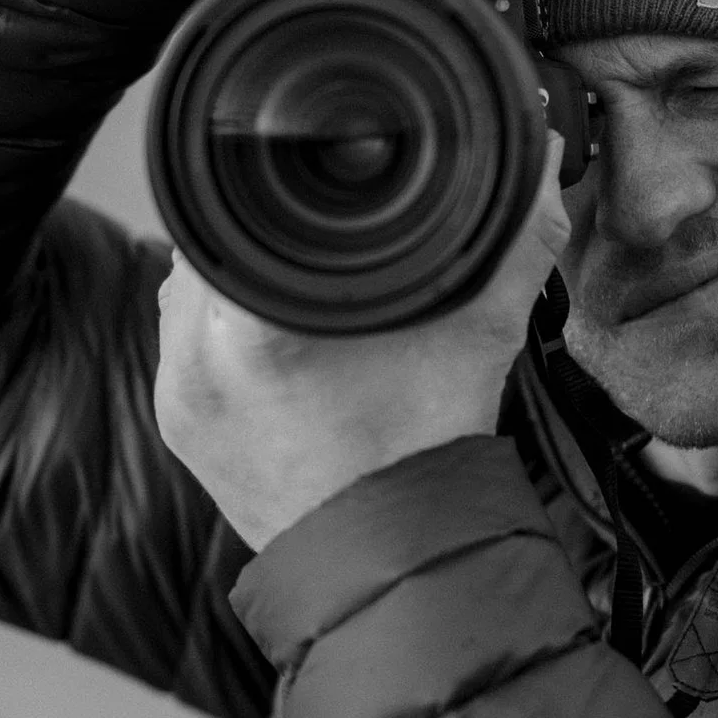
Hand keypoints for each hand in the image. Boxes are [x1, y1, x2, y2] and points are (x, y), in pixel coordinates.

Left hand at [154, 139, 572, 549]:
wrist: (394, 560)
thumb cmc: (429, 450)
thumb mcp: (484, 328)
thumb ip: (516, 232)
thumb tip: (539, 157)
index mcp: (253, 320)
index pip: (240, 196)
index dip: (282, 179)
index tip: (317, 187)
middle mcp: (196, 351)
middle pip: (214, 236)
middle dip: (266, 230)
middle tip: (325, 245)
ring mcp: (178, 393)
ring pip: (192, 289)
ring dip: (241, 278)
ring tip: (307, 295)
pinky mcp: (178, 423)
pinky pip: (188, 345)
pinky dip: (228, 333)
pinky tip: (281, 347)